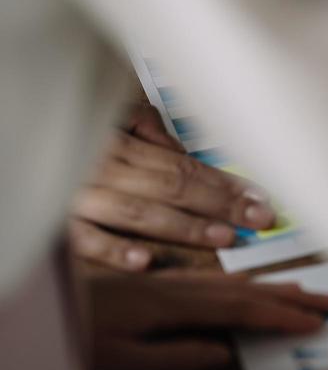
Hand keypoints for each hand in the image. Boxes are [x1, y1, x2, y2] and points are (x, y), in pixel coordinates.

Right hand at [68, 102, 276, 270]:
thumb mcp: (107, 109)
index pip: (184, 164)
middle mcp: (101, 166)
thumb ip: (145, 128)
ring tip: (223, 237)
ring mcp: (76, 194)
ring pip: (138, 211)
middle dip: (221, 204)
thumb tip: (182, 149)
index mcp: (117, 140)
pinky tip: (146, 260)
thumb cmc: (62, 118)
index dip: (225, 182)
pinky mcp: (53, 220)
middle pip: (172, 186)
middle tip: (259, 220)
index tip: (260, 199)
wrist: (11, 124)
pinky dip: (115, 249)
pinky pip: (84, 239)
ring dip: (185, 226)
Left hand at [85, 271, 327, 369]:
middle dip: (288, 296)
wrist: (39, 309)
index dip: (280, 316)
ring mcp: (164, 282)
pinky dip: (242, 282)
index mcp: (170, 306)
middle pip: (244, 289)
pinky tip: (248, 285)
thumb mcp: (117, 360)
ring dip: (270, 286)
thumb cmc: (71, 339)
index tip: (315, 323)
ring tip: (303, 290)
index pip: (240, 310)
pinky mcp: (152, 284)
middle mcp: (173, 287)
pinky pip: (211, 280)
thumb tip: (224, 352)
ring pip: (230, 281)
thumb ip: (173, 357)